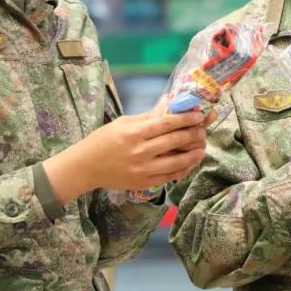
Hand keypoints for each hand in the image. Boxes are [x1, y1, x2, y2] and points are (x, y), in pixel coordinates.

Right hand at [45, 110, 210, 203]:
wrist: (86, 166)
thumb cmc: (103, 140)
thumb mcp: (123, 122)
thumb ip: (147, 117)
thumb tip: (169, 107)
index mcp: (135, 132)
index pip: (166, 123)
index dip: (185, 118)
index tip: (198, 115)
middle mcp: (140, 151)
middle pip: (175, 141)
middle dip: (193, 134)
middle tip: (203, 129)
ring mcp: (143, 169)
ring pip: (177, 161)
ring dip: (193, 154)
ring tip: (202, 147)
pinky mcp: (144, 182)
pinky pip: (169, 176)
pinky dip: (183, 169)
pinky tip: (190, 162)